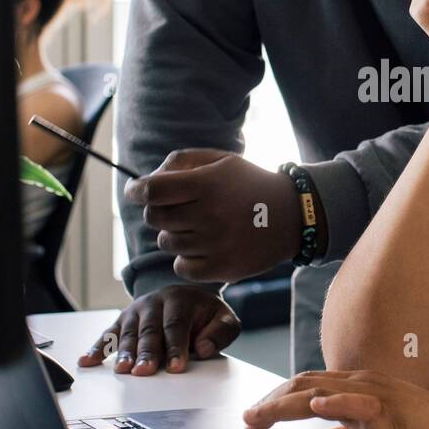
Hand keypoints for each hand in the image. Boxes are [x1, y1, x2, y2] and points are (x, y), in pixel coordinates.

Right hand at [77, 285, 240, 375]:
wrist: (186, 295)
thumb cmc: (205, 314)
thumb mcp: (223, 319)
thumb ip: (220, 333)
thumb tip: (204, 348)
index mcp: (181, 300)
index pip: (177, 326)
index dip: (176, 347)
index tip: (176, 368)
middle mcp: (155, 303)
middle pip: (149, 330)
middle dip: (147, 352)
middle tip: (144, 372)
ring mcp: (136, 311)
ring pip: (128, 333)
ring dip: (124, 353)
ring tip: (122, 371)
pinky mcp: (122, 320)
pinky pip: (108, 334)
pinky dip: (97, 348)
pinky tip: (87, 362)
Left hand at [123, 149, 311, 282]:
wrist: (293, 216)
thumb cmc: (248, 185)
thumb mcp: (221, 160)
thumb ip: (181, 162)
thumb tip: (146, 181)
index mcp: (208, 184)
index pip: (154, 190)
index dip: (137, 190)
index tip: (135, 191)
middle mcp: (211, 214)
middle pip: (155, 217)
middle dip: (159, 211)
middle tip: (176, 208)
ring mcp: (217, 243)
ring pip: (166, 242)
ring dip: (173, 234)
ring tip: (195, 227)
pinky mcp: (223, 267)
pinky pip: (180, 267)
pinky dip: (184, 259)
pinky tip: (201, 247)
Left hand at [242, 370, 428, 428]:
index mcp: (357, 389)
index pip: (306, 387)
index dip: (274, 401)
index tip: (252, 420)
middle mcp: (362, 385)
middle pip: (304, 384)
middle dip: (269, 403)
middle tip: (246, 423)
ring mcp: (376, 395)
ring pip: (320, 390)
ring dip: (284, 403)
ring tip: (259, 417)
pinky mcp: (391, 413)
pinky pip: (359, 403)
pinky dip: (334, 402)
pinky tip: (314, 407)